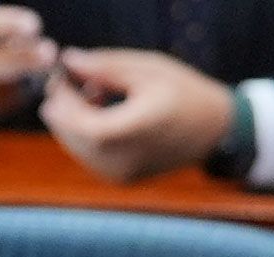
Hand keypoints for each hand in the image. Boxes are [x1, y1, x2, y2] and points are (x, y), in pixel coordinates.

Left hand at [39, 49, 234, 182]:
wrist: (214, 130)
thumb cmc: (184, 92)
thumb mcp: (148, 70)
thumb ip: (105, 67)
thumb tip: (69, 60)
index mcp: (135, 132)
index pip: (82, 123)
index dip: (64, 101)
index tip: (58, 79)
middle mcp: (124, 160)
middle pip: (74, 137)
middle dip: (63, 110)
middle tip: (65, 84)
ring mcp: (120, 175)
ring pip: (78, 148)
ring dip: (73, 122)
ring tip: (93, 94)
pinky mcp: (120, 180)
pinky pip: (90, 157)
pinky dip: (86, 135)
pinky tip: (101, 113)